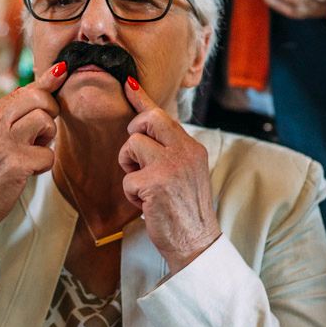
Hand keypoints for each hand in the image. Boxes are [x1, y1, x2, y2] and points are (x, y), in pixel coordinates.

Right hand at [0, 62, 66, 252]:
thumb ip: (5, 118)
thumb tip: (36, 95)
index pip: (22, 91)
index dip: (45, 83)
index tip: (61, 70)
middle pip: (38, 98)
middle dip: (50, 112)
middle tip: (42, 132)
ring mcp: (3, 143)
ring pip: (46, 121)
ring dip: (47, 138)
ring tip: (32, 151)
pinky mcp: (16, 164)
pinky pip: (48, 155)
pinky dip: (44, 165)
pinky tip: (29, 172)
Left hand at [118, 78, 220, 273]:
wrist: (196, 243)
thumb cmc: (186, 209)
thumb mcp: (186, 172)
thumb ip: (171, 150)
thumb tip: (145, 130)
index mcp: (193, 147)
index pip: (164, 116)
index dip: (142, 99)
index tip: (128, 83)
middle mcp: (185, 151)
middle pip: (147, 120)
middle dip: (133, 134)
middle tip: (136, 157)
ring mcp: (171, 166)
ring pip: (132, 145)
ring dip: (130, 167)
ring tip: (144, 187)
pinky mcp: (156, 183)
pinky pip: (128, 178)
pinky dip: (131, 193)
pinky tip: (146, 205)